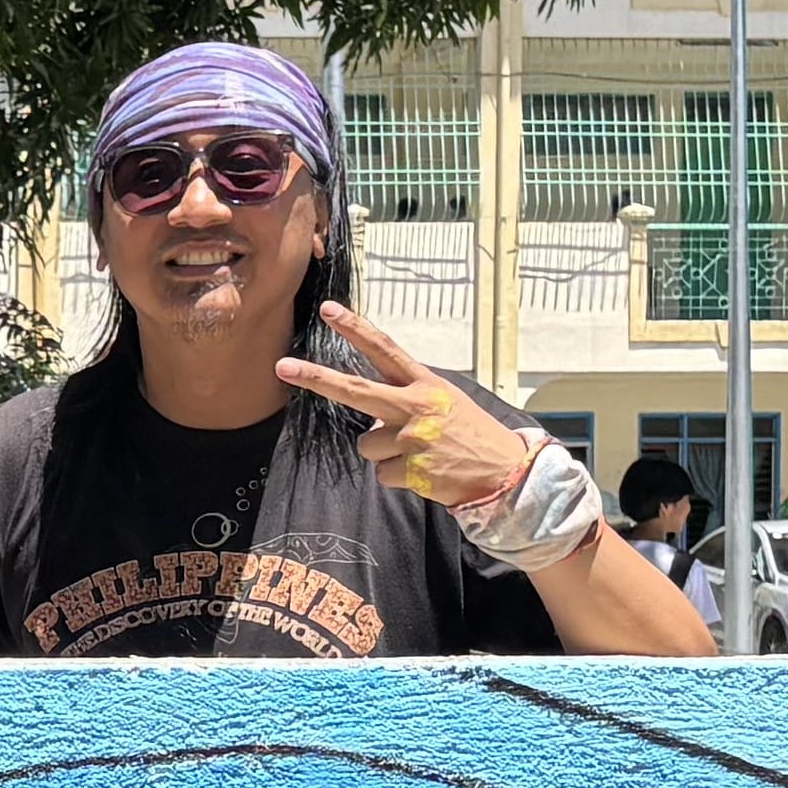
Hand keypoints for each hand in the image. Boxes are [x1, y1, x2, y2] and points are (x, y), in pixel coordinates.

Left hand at [277, 303, 530, 509]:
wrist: (504, 472)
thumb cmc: (471, 435)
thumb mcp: (446, 402)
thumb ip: (407, 398)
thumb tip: (371, 412)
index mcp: (425, 385)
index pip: (385, 350)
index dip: (355, 329)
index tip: (328, 310)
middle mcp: (416, 406)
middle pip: (355, 390)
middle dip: (316, 378)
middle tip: (283, 367)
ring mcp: (411, 438)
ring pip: (367, 444)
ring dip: (386, 453)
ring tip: (419, 455)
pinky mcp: (410, 470)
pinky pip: (381, 474)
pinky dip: (397, 477)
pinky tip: (424, 473)